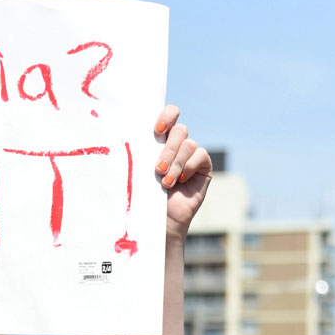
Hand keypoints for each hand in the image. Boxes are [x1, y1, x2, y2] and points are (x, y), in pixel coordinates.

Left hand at [154, 106, 212, 238]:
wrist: (160, 219)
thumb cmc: (146, 196)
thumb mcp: (142, 171)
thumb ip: (143, 151)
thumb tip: (130, 135)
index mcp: (161, 139)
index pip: (170, 114)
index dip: (167, 115)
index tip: (157, 129)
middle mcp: (178, 144)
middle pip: (180, 130)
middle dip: (168, 149)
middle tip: (158, 169)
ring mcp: (192, 154)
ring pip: (188, 144)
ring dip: (176, 164)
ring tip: (166, 183)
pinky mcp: (204, 165)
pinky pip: (200, 155)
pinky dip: (189, 167)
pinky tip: (181, 181)